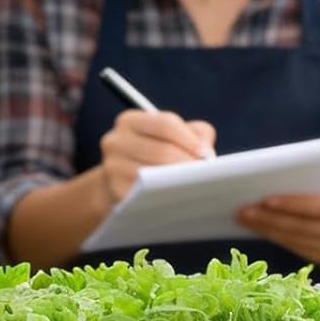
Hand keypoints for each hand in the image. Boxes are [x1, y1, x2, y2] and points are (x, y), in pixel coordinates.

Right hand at [99, 109, 214, 204]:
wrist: (118, 184)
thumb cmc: (154, 156)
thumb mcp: (173, 136)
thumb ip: (196, 134)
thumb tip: (206, 152)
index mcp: (130, 121)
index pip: (165, 124)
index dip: (189, 139)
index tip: (206, 154)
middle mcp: (115, 141)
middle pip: (161, 151)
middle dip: (188, 164)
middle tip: (207, 176)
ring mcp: (112, 167)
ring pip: (154, 174)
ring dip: (180, 182)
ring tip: (198, 186)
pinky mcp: (115, 191)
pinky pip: (145, 195)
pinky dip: (166, 197)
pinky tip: (180, 199)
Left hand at [236, 172, 319, 264]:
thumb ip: (315, 175)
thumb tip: (275, 173)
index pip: (318, 206)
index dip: (292, 204)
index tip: (265, 199)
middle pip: (301, 226)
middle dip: (269, 218)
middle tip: (242, 209)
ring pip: (292, 239)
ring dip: (264, 228)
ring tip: (242, 217)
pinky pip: (292, 247)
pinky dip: (271, 236)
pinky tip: (254, 227)